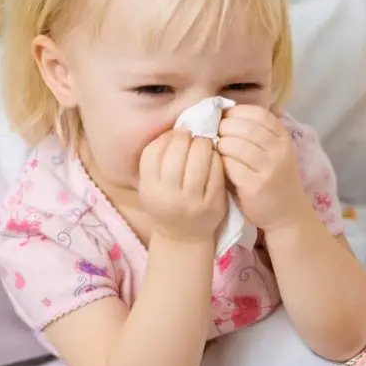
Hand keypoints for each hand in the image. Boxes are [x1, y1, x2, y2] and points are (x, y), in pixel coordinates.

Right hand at [139, 129, 227, 243]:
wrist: (182, 237)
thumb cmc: (165, 203)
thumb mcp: (151, 185)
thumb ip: (157, 159)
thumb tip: (176, 128)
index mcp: (149, 189)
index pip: (154, 152)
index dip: (167, 137)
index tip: (175, 133)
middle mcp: (168, 196)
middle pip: (177, 153)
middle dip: (186, 137)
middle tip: (192, 134)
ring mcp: (192, 202)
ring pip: (200, 160)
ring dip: (203, 144)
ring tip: (203, 142)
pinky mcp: (213, 204)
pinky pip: (217, 172)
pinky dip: (216, 158)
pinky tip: (214, 156)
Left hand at [218, 105, 309, 231]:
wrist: (286, 214)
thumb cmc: (272, 179)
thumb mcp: (273, 151)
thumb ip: (254, 134)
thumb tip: (223, 114)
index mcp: (283, 137)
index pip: (257, 113)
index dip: (235, 112)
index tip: (223, 118)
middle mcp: (279, 149)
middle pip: (243, 126)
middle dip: (223, 127)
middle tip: (214, 134)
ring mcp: (269, 167)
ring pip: (234, 144)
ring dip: (219, 144)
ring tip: (216, 149)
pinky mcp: (256, 185)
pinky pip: (230, 165)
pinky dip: (220, 162)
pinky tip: (218, 166)